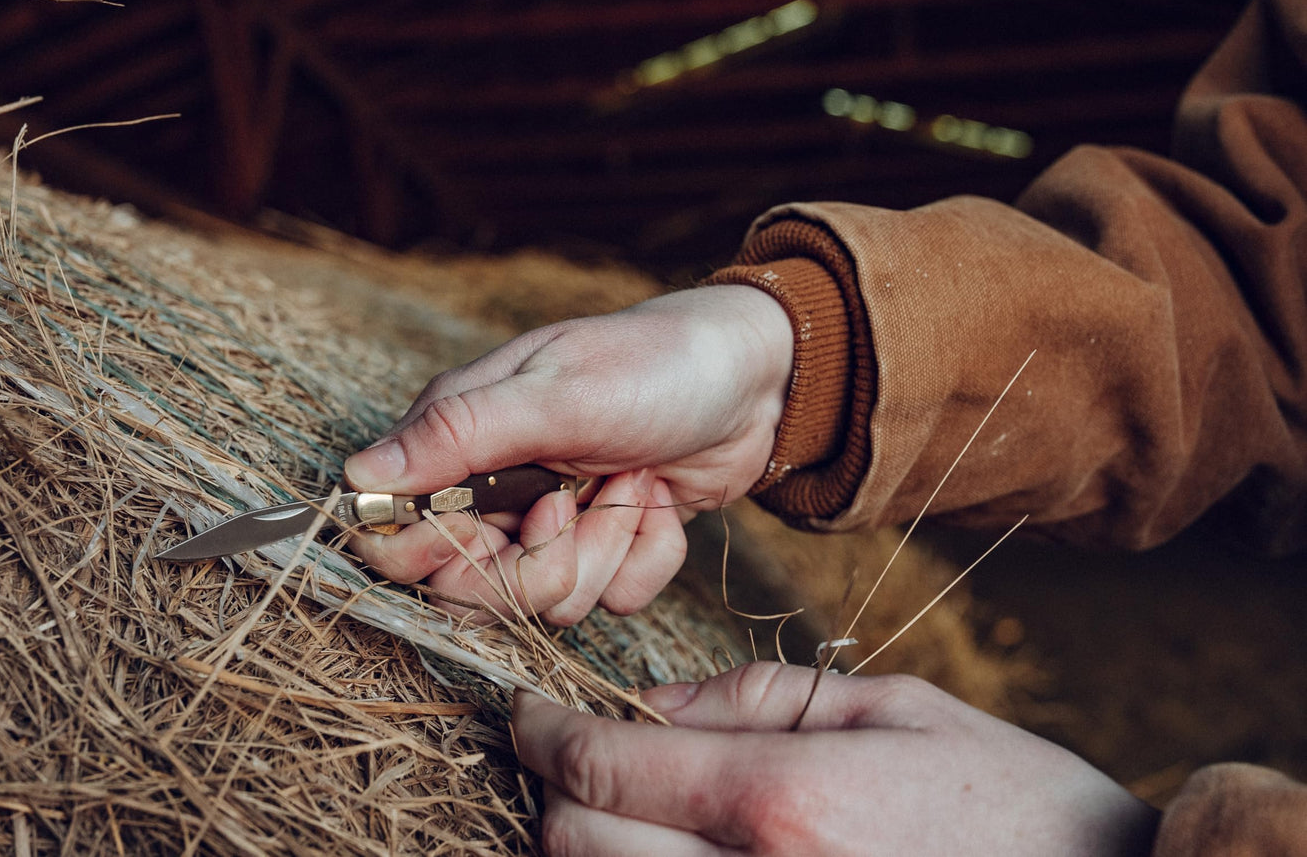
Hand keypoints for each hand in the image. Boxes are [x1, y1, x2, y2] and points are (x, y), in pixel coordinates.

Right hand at [341, 286, 793, 624]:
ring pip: (545, 603)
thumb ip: (459, 435)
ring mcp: (552, 523)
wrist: (756, 379)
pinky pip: (610, 597)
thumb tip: (358, 473)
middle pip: (471, 590)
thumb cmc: (653, 364)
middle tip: (574, 504)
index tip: (485, 531)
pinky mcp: (606, 547)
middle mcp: (498, 488)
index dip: (432, 554)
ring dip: (603, 549)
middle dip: (537, 562)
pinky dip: (646, 555)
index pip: (399, 534)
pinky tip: (659, 501)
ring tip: (632, 483)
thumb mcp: (556, 392)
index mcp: (462, 440)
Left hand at [513, 662, 1159, 855]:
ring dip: (584, 848)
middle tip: (574, 754)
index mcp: (783, 801)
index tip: (530, 711)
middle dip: (557, 789)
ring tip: (613, 807)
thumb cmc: (1009, 804)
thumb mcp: (895, 711)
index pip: (603, 766)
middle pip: (577, 841)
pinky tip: (662, 852)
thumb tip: (656, 703)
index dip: (544, 730)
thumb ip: (760, 698)